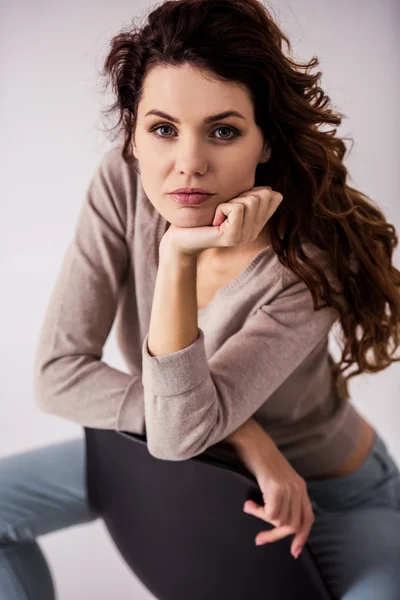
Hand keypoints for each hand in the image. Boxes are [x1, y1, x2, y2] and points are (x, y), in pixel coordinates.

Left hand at [160, 185, 282, 256]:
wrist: (181, 238)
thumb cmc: (203, 216)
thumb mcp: (230, 202)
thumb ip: (249, 196)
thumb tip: (268, 189)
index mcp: (257, 223)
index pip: (274, 197)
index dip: (254, 191)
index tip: (235, 202)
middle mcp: (254, 232)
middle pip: (263, 195)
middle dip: (241, 195)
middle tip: (224, 210)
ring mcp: (245, 236)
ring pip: (250, 201)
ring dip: (230, 201)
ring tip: (219, 216)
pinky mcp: (233, 238)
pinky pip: (237, 208)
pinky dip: (222, 208)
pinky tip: (215, 220)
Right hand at [242, 440, 314, 559]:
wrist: (252, 440)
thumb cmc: (259, 458)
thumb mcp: (277, 478)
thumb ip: (282, 495)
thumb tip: (276, 519)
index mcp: (300, 487)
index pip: (308, 518)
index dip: (302, 537)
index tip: (293, 551)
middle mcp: (298, 488)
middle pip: (294, 526)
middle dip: (275, 535)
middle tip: (259, 537)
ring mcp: (288, 488)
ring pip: (281, 521)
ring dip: (263, 520)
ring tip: (250, 507)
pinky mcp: (276, 487)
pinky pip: (271, 513)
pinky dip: (258, 513)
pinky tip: (249, 504)